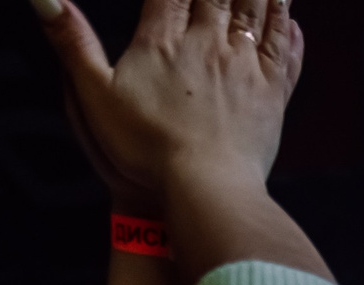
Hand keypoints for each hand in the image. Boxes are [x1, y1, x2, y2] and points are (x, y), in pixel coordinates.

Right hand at [39, 0, 304, 201]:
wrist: (206, 187)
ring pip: (257, 12)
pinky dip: (287, 30)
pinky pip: (284, 53)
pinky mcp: (272, 96)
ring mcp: (245, 69)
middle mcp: (209, 45)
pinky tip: (291, 20)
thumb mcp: (94, 93)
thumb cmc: (146, 149)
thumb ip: (72, 40)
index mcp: (163, 40)